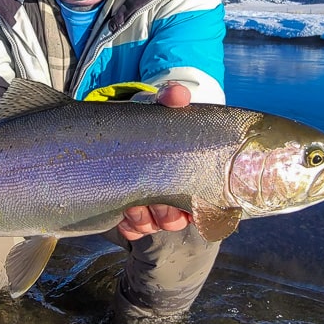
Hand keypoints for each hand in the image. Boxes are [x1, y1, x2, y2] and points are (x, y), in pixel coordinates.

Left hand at [117, 81, 193, 240]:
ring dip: (144, 218)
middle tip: (155, 200)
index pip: (202, 205)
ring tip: (134, 204)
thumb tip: (178, 94)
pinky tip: (122, 212)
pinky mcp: (127, 214)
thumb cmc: (150, 123)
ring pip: (152, 226)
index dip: (196, 209)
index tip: (185, 203)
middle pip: (175, 220)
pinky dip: (128, 224)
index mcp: (188, 178)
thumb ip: (170, 99)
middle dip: (166, 214)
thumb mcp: (159, 109)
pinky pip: (131, 230)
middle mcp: (172, 197)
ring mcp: (150, 208)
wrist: (121, 130)